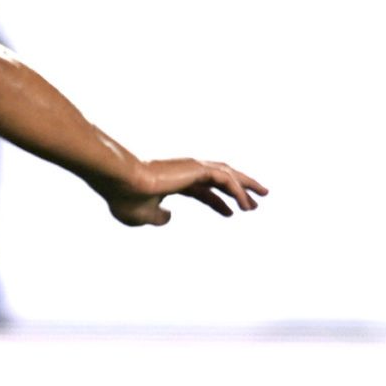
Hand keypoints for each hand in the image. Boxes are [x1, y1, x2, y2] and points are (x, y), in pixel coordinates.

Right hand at [100, 159, 267, 226]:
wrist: (122, 183)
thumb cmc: (126, 198)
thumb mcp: (142, 216)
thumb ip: (157, 218)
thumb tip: (169, 218)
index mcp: (172, 182)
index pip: (202, 190)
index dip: (217, 202)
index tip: (231, 213)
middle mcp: (184, 172)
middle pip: (220, 178)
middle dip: (239, 188)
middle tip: (257, 200)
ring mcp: (191, 168)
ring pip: (227, 174)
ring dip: (246, 185)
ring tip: (263, 195)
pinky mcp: (196, 169)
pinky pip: (225, 180)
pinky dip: (238, 190)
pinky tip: (246, 203)